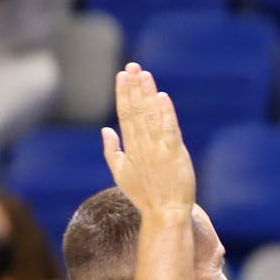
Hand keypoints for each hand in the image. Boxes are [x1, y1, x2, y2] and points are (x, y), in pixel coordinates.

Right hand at [100, 63, 196, 214]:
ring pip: (150, 116)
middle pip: (135, 111)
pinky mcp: (174, 154)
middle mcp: (142, 145)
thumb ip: (112, 150)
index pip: (125, 115)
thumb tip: (105, 129)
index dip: (124, 93)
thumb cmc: (144, 195)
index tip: (122, 74)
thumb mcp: (121, 174)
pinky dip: (165, 114)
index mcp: (129, 148)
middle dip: (133, 87)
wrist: (164, 213)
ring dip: (147, 94)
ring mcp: (158, 149)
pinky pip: (168, 130)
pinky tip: (162, 97)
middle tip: (132, 66)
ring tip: (144, 74)